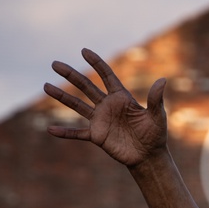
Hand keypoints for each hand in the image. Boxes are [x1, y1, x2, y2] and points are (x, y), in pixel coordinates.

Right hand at [44, 48, 167, 166]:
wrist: (148, 156)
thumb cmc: (155, 134)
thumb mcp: (157, 116)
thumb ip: (155, 99)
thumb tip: (162, 80)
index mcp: (121, 98)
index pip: (106, 76)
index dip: (96, 63)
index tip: (84, 51)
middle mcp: (107, 106)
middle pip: (86, 87)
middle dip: (71, 75)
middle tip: (55, 64)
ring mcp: (100, 120)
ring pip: (77, 106)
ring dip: (62, 97)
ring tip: (46, 86)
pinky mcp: (97, 136)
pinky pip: (77, 133)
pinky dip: (65, 132)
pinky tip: (50, 130)